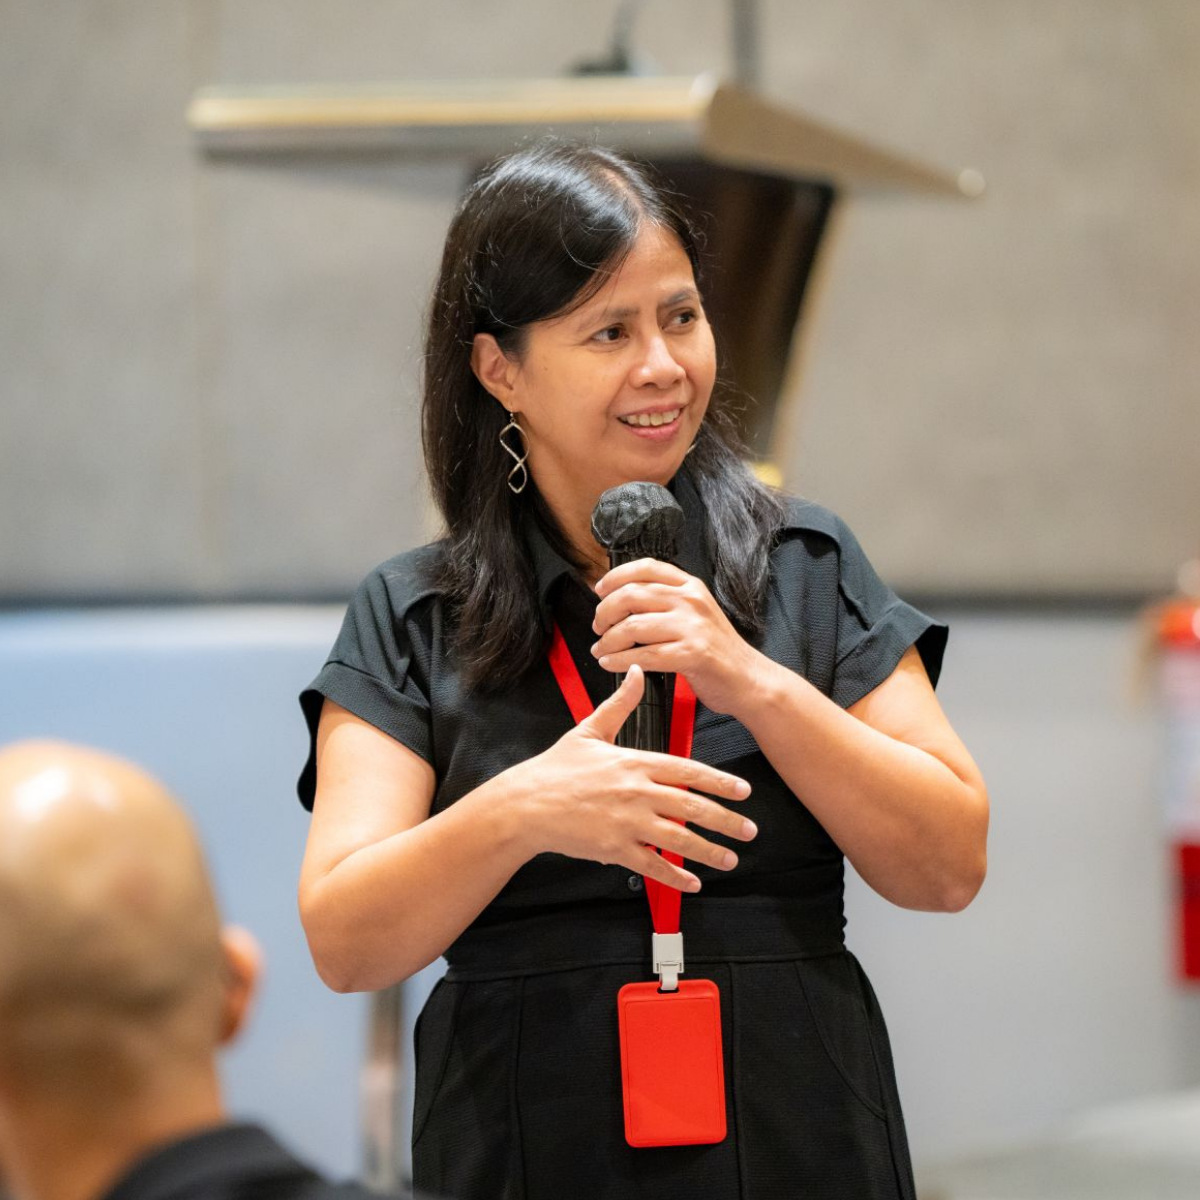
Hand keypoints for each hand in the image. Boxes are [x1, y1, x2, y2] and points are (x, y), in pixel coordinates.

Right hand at [513, 666, 756, 891]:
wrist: (525, 804)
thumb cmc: (556, 768)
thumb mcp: (589, 729)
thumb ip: (620, 704)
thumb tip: (636, 671)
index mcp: (634, 762)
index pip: (687, 771)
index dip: (719, 781)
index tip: (743, 790)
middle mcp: (635, 792)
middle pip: (691, 807)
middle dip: (725, 820)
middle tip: (749, 830)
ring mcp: (625, 822)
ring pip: (677, 840)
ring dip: (708, 851)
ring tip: (730, 858)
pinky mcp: (613, 848)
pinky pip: (651, 865)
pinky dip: (674, 876)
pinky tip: (692, 883)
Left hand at [591, 558, 762, 716]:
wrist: (749, 679)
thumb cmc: (718, 650)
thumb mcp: (695, 613)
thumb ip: (665, 602)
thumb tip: (620, 600)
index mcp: (690, 586)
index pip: (646, 567)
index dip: (615, 577)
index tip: (599, 590)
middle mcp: (691, 601)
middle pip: (631, 595)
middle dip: (605, 612)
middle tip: (598, 628)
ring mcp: (692, 626)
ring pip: (632, 626)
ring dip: (608, 641)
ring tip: (602, 650)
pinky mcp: (692, 653)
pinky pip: (643, 655)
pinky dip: (619, 660)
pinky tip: (612, 664)